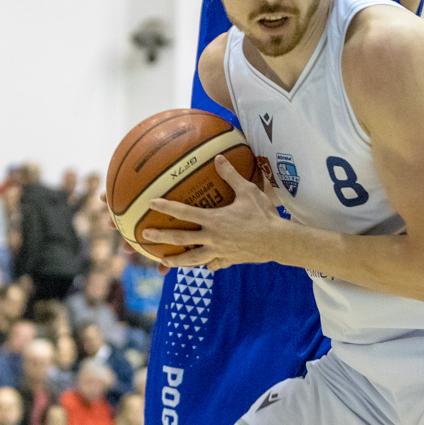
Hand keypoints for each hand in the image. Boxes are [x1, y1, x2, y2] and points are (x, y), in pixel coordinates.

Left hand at [142, 156, 282, 270]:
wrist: (278, 241)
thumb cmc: (263, 215)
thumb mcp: (248, 191)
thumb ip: (231, 175)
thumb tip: (219, 158)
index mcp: (214, 220)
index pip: (184, 212)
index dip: (167, 207)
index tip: (151, 203)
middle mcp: (212, 238)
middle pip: (181, 238)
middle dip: (162, 237)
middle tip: (145, 235)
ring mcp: (219, 252)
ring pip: (193, 258)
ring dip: (177, 260)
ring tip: (164, 261)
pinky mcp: (229, 260)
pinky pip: (214, 264)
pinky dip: (207, 265)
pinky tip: (204, 266)